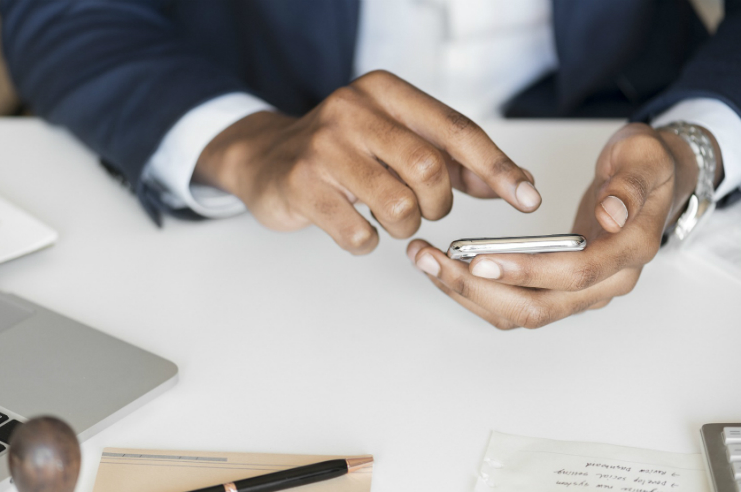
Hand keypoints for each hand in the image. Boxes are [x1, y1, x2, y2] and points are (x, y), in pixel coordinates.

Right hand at [194, 70, 540, 253]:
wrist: (265, 158)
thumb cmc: (342, 151)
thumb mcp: (395, 139)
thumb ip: (451, 158)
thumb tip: (510, 183)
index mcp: (384, 91)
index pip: (455, 130)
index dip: (497, 168)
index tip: (526, 198)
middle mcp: (352, 110)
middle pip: (429, 170)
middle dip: (437, 205)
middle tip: (423, 210)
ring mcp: (323, 148)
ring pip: (398, 207)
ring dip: (403, 227)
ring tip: (385, 218)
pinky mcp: (301, 185)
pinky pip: (359, 234)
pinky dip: (366, 242)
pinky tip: (354, 227)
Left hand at [407, 122, 722, 328]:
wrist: (651, 180)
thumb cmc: (645, 167)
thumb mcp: (643, 157)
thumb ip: (628, 185)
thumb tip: (611, 214)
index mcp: (629, 253)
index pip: (575, 275)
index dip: (527, 271)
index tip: (480, 260)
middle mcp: (606, 283)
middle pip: (537, 307)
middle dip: (478, 289)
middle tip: (432, 260)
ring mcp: (582, 292)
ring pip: (519, 313)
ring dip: (468, 293)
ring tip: (426, 261)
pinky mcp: (559, 289)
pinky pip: (514, 303)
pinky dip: (476, 291)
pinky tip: (445, 268)